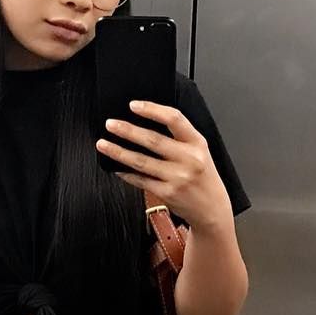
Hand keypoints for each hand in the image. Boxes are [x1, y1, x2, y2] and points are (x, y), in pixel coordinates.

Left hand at [96, 100, 231, 229]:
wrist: (212, 208)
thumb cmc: (203, 177)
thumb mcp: (200, 151)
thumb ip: (180, 137)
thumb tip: (145, 123)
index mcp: (197, 143)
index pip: (174, 119)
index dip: (152, 110)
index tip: (133, 105)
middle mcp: (189, 159)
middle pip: (153, 140)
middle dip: (127, 130)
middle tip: (111, 124)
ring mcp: (177, 177)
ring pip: (141, 161)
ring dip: (118, 152)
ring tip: (103, 144)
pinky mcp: (167, 193)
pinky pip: (141, 180)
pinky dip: (126, 173)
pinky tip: (116, 167)